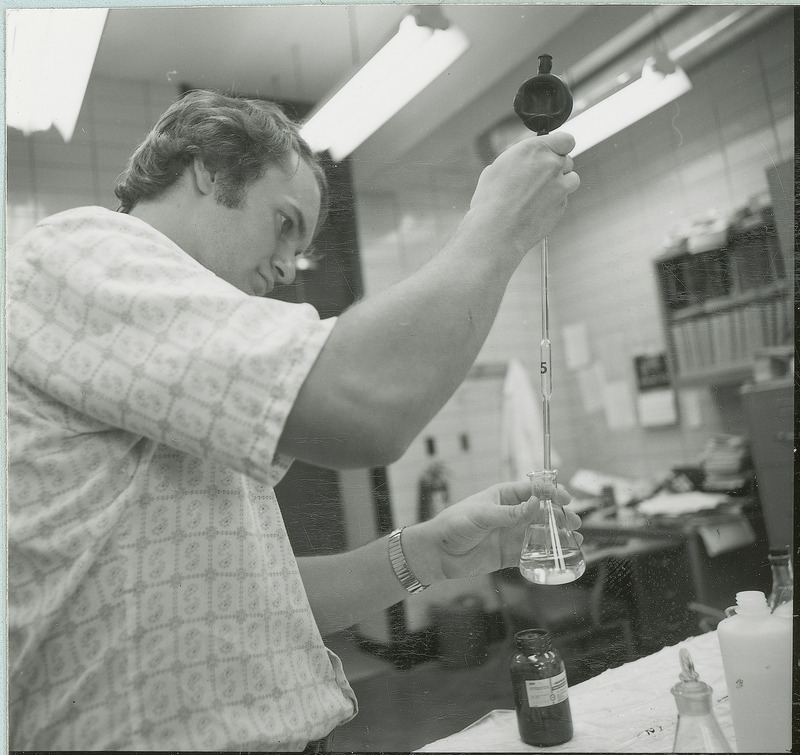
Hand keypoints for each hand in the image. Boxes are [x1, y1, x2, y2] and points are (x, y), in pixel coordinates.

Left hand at [401, 478, 581, 584]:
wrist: (437, 553)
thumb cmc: (453, 525)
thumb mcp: (481, 516)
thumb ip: (510, 513)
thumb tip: (537, 504)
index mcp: (503, 496)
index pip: (532, 490)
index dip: (550, 492)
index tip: (565, 499)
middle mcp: (510, 514)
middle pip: (542, 512)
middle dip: (560, 516)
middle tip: (575, 523)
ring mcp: (510, 534)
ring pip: (540, 533)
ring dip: (558, 536)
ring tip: (576, 541)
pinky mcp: (508, 554)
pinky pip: (532, 554)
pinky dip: (546, 555)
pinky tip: (560, 556)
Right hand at [468, 132, 579, 257]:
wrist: (497, 230)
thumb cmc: (491, 200)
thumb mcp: (498, 168)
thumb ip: (519, 160)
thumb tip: (523, 162)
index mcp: (535, 150)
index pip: (565, 140)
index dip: (560, 146)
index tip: (554, 152)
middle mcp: (552, 165)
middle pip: (567, 160)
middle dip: (556, 167)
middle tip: (540, 178)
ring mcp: (560, 187)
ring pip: (572, 179)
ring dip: (561, 183)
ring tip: (541, 193)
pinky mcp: (562, 206)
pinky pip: (563, 200)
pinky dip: (554, 203)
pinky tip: (536, 209)